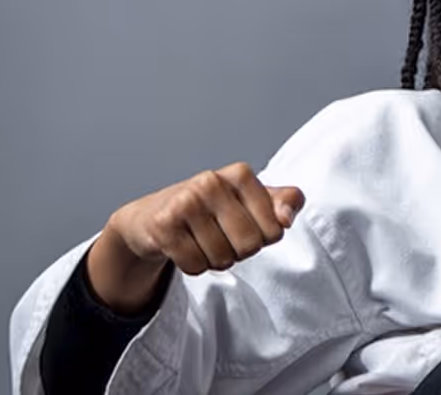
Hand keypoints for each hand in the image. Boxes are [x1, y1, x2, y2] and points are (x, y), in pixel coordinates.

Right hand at [87, 163, 304, 312]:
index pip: (275, 229)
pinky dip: (193, 266)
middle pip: (250, 245)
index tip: (247, 225)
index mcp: (240, 174)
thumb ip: (285, 202)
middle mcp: (212, 181)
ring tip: (202, 240)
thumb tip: (286, 218)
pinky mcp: (162, 225)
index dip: (264, 238)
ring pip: (222, 259)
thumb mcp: (253, 200)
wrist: (154, 214)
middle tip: (222, 236)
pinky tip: (184, 247)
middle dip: (240, 251)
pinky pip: (195, 266)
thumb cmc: (213, 208)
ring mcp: (185, 201)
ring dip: (215, 260)